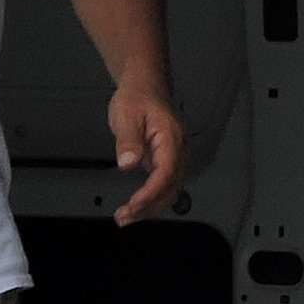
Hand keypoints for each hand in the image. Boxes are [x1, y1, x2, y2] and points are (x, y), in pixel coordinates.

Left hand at [107, 88, 187, 223]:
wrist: (144, 86)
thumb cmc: (138, 96)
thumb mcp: (127, 114)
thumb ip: (128, 141)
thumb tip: (128, 163)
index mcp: (171, 136)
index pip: (165, 173)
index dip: (150, 193)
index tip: (134, 205)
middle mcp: (178, 149)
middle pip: (171, 188)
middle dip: (149, 207)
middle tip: (125, 217)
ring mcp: (176, 156)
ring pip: (171, 191)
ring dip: (151, 208)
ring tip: (128, 217)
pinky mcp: (168, 161)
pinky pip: (166, 186)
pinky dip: (153, 200)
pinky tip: (138, 207)